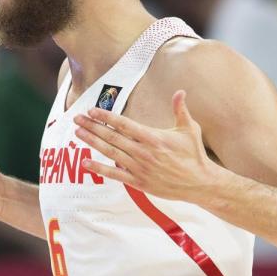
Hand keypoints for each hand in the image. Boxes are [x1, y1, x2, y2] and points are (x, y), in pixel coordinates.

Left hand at [73, 90, 218, 201]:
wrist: (200, 184)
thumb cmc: (194, 155)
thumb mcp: (190, 129)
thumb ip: (180, 110)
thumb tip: (180, 91)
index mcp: (153, 138)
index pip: (124, 124)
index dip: (105, 117)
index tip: (91, 110)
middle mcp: (143, 152)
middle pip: (112, 137)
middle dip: (92, 126)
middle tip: (76, 118)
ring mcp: (140, 168)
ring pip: (110, 153)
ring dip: (92, 142)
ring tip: (78, 133)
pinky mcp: (139, 182)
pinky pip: (115, 175)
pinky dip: (99, 169)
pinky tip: (85, 163)